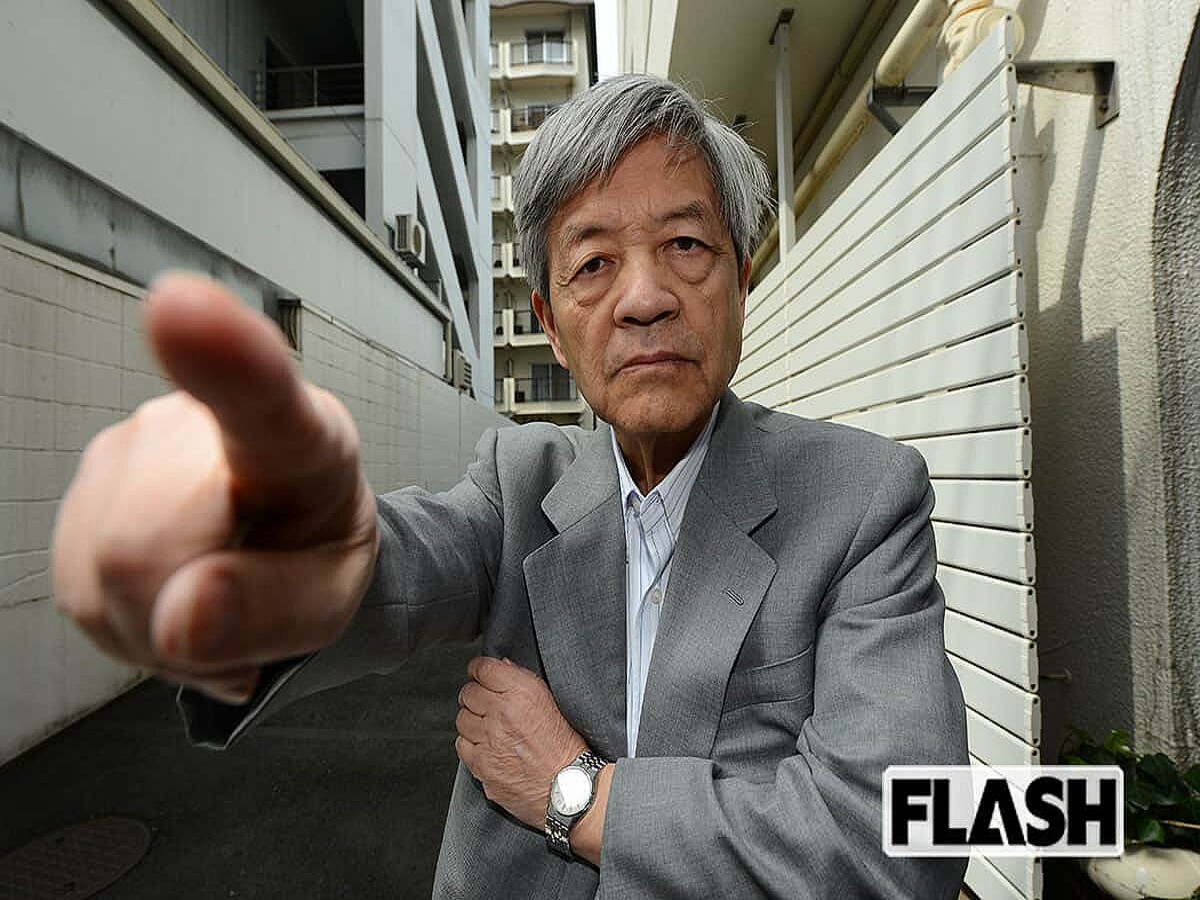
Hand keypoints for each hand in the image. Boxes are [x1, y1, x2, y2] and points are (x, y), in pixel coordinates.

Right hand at [51, 274, 378, 703]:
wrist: (288, 546)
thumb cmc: (316, 553)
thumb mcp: (330, 598)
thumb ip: (274, 610)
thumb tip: (184, 619)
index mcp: (296, 433)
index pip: (259, 392)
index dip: (223, 355)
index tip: (180, 305)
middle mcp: (197, 421)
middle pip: (139, 544)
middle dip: (179, 613)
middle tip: (238, 615)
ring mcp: (129, 446)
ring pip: (102, 574)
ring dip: (156, 622)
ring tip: (213, 599)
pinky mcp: (84, 487)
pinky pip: (81, 587)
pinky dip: (127, 619)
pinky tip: (172, 596)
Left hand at [455, 656, 586, 829]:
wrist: (567, 786)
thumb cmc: (564, 745)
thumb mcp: (551, 701)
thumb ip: (522, 680)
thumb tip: (501, 666)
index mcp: (522, 693)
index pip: (483, 669)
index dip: (478, 670)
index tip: (479, 674)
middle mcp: (502, 713)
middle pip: (468, 693)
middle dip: (475, 696)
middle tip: (486, 704)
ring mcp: (489, 740)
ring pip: (462, 719)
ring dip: (473, 721)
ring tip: (490, 729)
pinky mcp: (481, 764)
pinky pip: (462, 745)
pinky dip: (471, 744)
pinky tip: (487, 746)